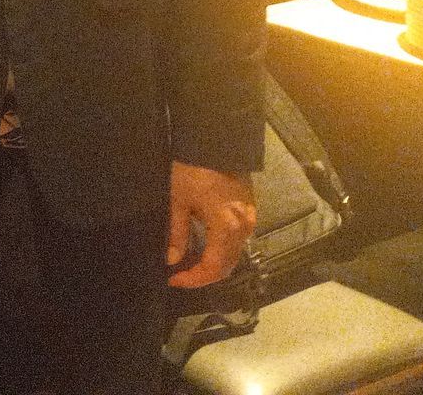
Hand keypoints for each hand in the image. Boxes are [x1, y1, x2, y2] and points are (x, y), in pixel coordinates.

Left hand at [165, 161, 255, 288]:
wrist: (215, 142)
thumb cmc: (192, 169)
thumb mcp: (177, 200)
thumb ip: (176, 233)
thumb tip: (171, 260)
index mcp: (226, 227)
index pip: (214, 267)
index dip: (194, 279)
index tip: (173, 279)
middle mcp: (244, 228)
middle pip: (228, 265)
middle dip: (204, 275)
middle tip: (180, 275)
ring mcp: (250, 219)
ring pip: (234, 254)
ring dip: (214, 263)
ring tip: (188, 263)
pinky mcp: (250, 211)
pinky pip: (237, 240)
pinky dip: (221, 250)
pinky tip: (203, 247)